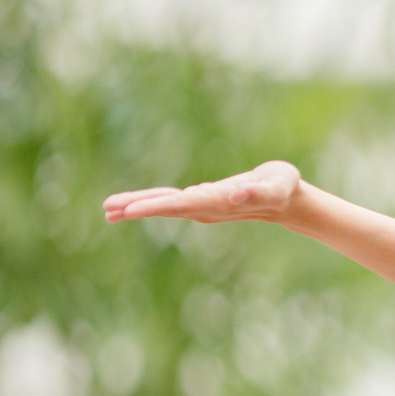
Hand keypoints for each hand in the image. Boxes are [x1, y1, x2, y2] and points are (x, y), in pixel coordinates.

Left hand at [103, 160, 302, 224]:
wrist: (287, 199)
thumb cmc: (283, 187)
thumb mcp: (276, 185)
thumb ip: (258, 190)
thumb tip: (236, 193)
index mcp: (219, 202)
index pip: (182, 205)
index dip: (156, 207)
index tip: (131, 210)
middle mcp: (206, 208)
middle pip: (167, 208)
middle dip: (138, 208)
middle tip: (107, 210)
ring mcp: (202, 206)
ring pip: (165, 206)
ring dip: (137, 207)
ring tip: (108, 210)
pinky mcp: (201, 201)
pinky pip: (170, 202)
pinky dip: (150, 202)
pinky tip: (131, 207)